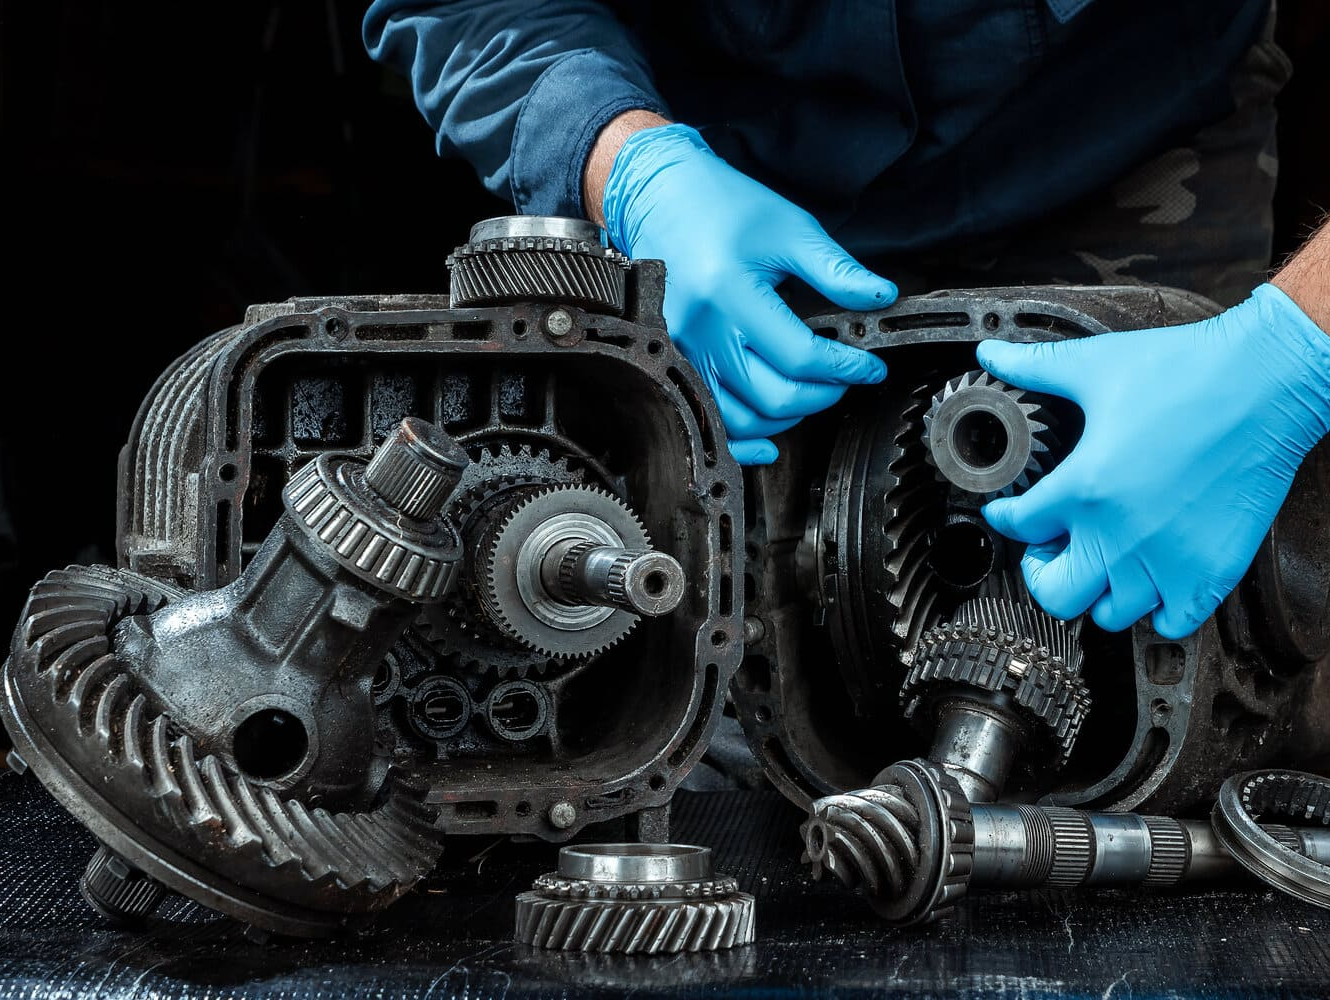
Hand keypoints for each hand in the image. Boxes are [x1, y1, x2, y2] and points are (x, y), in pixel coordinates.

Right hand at [599, 123, 893, 464]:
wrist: (659, 197)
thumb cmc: (722, 207)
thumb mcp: (789, 228)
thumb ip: (837, 269)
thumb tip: (881, 297)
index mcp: (731, 294)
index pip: (800, 356)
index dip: (846, 369)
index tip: (870, 366)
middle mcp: (701, 332)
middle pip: (772, 397)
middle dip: (822, 394)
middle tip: (844, 377)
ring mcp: (682, 353)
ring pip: (742, 418)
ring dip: (788, 417)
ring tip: (811, 392)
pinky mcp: (674, 363)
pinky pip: (708, 420)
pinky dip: (742, 442)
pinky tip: (770, 440)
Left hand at [978, 283, 1329, 638]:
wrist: (1266, 381)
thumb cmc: (1186, 370)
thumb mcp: (1093, 365)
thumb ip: (1034, 366)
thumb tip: (991, 353)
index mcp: (1083, 488)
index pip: (1018, 526)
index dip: (1006, 516)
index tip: (1010, 511)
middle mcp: (1119, 535)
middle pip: (1055, 592)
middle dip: (1043, 572)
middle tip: (1052, 547)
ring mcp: (1167, 559)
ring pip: (1110, 614)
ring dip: (1098, 592)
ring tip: (1102, 561)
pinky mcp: (1212, 570)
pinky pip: (1172, 621)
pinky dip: (1157, 611)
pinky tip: (1153, 581)